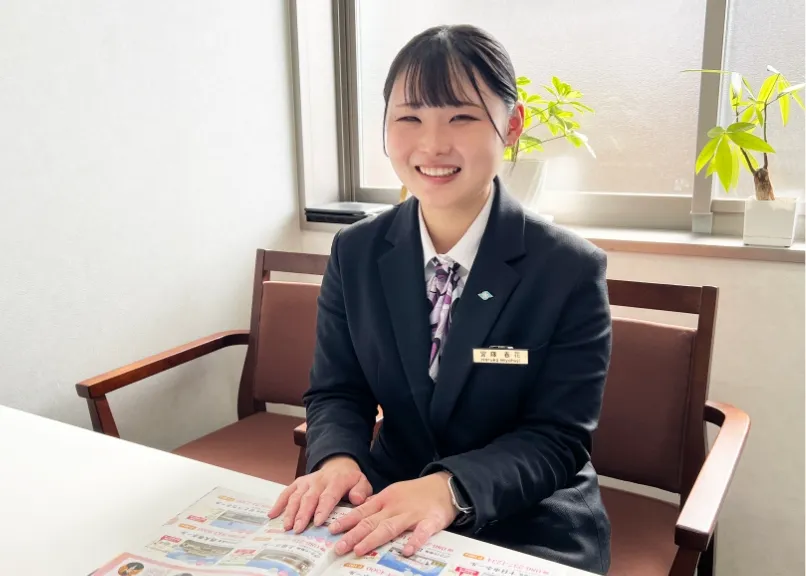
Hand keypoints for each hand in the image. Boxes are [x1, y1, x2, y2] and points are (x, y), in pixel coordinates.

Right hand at [268, 456, 371, 532]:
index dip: (323, 508)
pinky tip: (272, 515)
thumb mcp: (362, 483)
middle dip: (303, 514)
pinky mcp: (298, 483)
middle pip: (309, 497)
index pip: (328, 495)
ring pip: (296, 496)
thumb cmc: (351, 480)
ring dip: (290, 511)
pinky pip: (287, 492)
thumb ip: (361, 491)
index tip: (318, 522)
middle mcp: (319, 480)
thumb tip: (357, 500)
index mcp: (336, 481)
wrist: (339, 465)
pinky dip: (279, 503)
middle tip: (298, 529)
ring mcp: (307, 481)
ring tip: (287, 527)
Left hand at [328, 472, 456, 557]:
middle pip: (372, 522)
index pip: (362, 512)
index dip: (347, 521)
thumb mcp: (393, 494)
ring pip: (390, 527)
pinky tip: (406, 550)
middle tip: (338, 547)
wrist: (444, 486)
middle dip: (353, 535)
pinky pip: (422, 532)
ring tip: (359, 550)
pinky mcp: (430, 521)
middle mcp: (395, 507)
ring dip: (374, 539)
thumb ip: (376, 506)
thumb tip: (356, 515)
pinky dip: (415, 541)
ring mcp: (412, 514)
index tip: (332, 530)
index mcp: (385, 500)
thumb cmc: (416, 493)